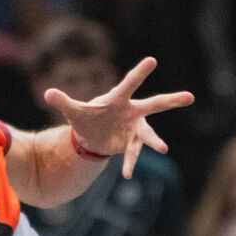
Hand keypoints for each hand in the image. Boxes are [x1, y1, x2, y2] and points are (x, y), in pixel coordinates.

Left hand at [42, 56, 192, 178]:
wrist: (92, 136)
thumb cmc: (87, 117)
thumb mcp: (74, 110)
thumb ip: (63, 101)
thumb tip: (47, 93)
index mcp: (119, 99)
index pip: (130, 83)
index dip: (140, 73)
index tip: (152, 60)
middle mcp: (132, 112)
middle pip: (154, 105)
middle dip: (172, 101)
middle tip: (189, 97)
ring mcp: (135, 129)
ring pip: (148, 135)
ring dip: (155, 141)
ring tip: (163, 149)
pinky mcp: (130, 144)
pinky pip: (132, 154)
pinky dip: (128, 164)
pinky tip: (125, 175)